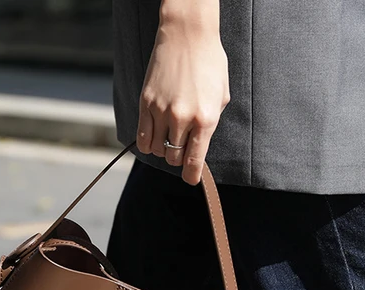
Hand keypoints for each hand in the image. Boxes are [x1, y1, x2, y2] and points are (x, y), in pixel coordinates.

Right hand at [137, 11, 229, 185]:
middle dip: (177, 157)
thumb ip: (211, 122)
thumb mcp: (221, 95)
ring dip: (163, 149)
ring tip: (168, 137)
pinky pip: (143, 138)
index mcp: (206, 118)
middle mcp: (183, 118)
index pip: (194, 160)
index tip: (190, 179)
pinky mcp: (146, 103)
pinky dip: (148, 144)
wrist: (187, 35)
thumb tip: (199, 146)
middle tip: (180, 146)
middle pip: (174, 157)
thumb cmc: (209, 62)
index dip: (192, 175)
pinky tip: (154, 137)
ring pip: (158, 150)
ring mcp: (162, 111)